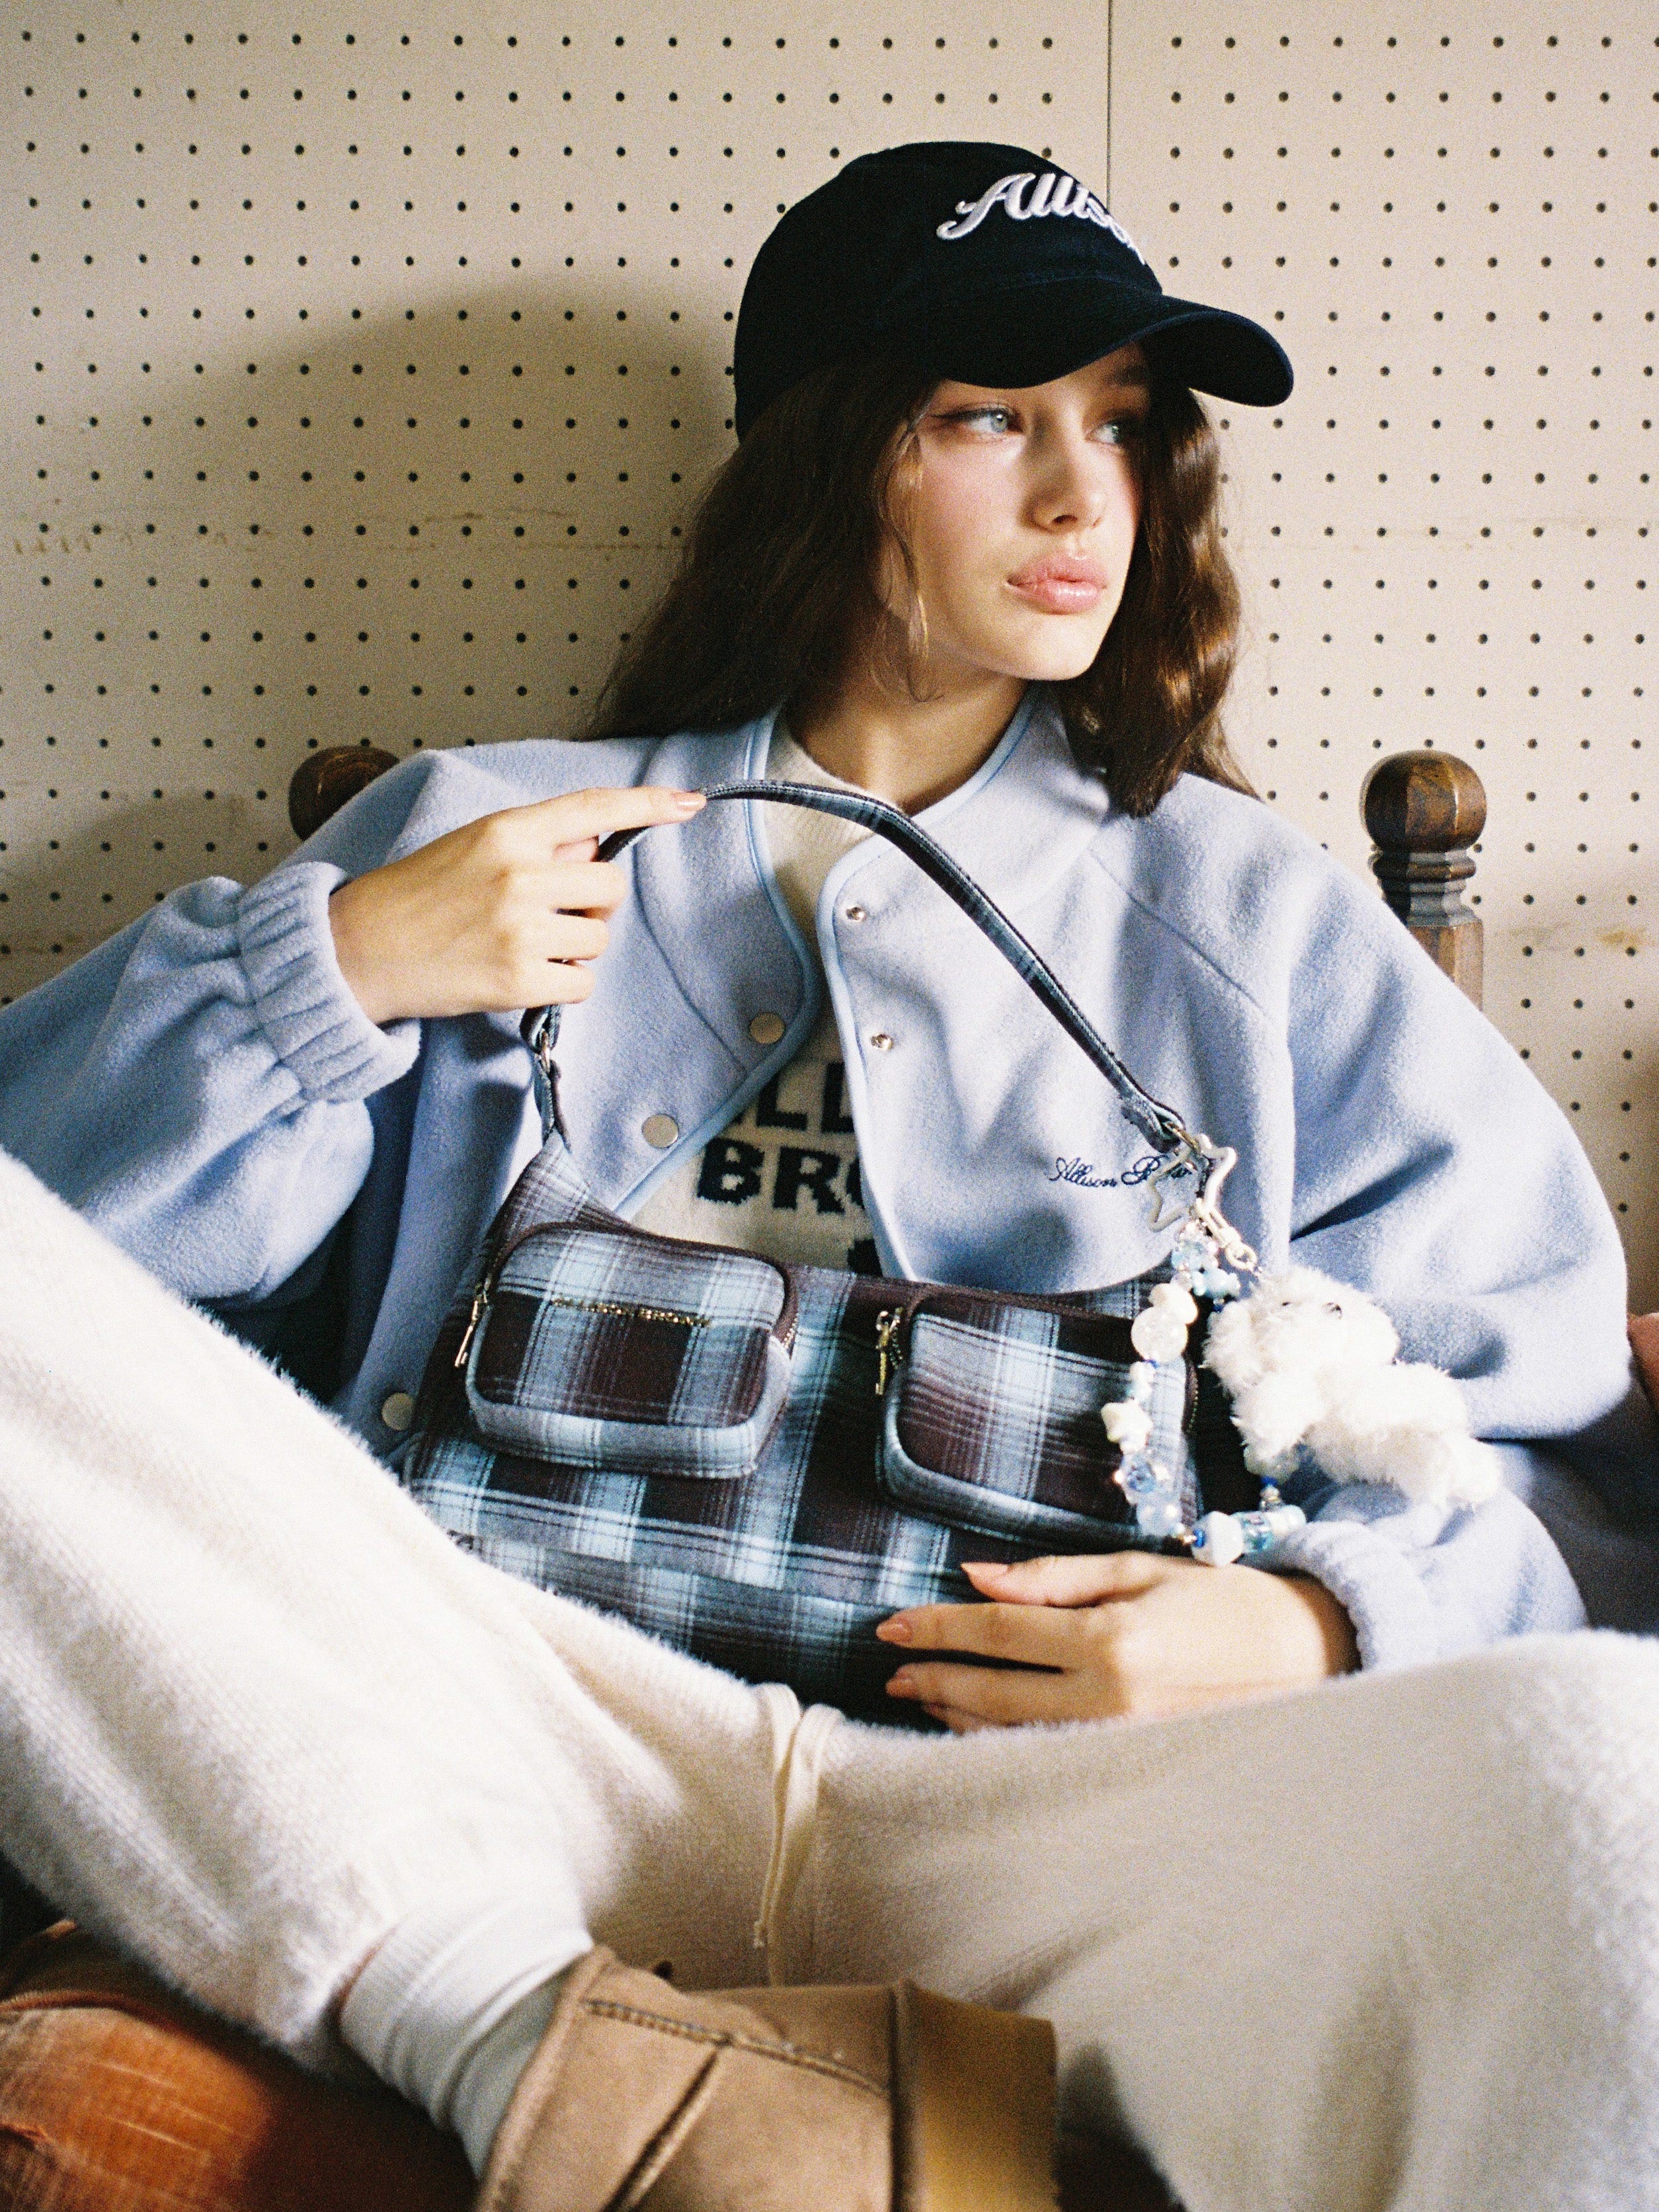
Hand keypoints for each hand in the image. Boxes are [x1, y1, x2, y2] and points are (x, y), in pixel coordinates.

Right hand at [327, 785, 704, 1025]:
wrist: (359, 951)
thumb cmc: (414, 897)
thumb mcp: (471, 844)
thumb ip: (534, 842)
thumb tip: (593, 846)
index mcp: (507, 831)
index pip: (593, 808)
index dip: (648, 805)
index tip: (687, 803)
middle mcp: (519, 874)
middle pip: (608, 883)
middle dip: (594, 902)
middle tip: (553, 913)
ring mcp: (521, 928)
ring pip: (598, 937)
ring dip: (576, 947)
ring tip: (525, 944)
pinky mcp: (519, 979)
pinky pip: (581, 983)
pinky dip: (562, 984)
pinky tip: (522, 974)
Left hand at [876, 1552, 1357, 1732]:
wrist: (1307, 1659)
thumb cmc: (1221, 1602)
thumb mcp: (1137, 1570)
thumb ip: (1052, 1579)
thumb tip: (974, 1576)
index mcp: (1109, 1641)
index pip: (996, 1634)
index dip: (938, 1628)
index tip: (891, 1626)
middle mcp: (1108, 1701)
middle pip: (992, 1692)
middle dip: (934, 1676)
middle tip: (890, 1665)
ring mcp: (1119, 1745)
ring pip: (1012, 1735)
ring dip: (957, 1714)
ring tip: (918, 1693)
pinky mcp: (1131, 1769)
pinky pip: (1047, 1757)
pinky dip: (1001, 1742)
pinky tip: (974, 1728)